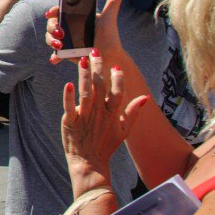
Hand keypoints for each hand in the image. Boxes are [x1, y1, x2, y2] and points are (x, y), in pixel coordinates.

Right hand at [47, 0, 135, 69]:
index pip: (60, 10)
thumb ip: (114, 1)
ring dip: (51, 40)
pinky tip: (56, 59)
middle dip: (51, 27)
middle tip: (60, 32)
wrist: (110, 57)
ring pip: (50, 37)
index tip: (51, 13)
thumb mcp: (110, 17)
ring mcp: (65, 41)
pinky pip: (55, 54)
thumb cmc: (109, 37)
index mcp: (76, 18)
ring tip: (60, 46)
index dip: (53, 10)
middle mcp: (68, 28)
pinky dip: (54, 57)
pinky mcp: (65, 54)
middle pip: (52, 23)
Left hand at [61, 51, 149, 193]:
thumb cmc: (106, 145)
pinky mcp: (70, 121)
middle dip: (98, 69)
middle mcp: (99, 113)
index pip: (117, 93)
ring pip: (85, 93)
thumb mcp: (123, 130)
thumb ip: (133, 112)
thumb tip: (145, 97)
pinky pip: (70, 107)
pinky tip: (69, 84)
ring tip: (82, 61)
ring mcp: (85, 117)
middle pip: (100, 87)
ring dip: (84, 76)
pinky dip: (69, 96)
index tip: (116, 66)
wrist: (89, 162)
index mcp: (112, 114)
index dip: (117, 79)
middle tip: (95, 51)